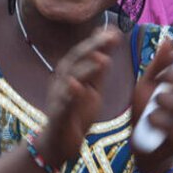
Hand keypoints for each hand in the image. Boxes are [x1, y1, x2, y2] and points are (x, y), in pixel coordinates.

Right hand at [37, 27, 120, 168]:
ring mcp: (58, 97)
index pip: (84, 53)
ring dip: (85, 68)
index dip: (97, 40)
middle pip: (75, 60)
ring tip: (102, 58)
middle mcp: (62, 81)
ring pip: (70, 79)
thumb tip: (107, 50)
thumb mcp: (92, 90)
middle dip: (92, 47)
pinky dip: (69, 94)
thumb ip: (98, 71)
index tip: (114, 30)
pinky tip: (77, 85)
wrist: (60, 143)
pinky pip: (63, 103)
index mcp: (70, 73)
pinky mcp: (58, 115)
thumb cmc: (76, 114)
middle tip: (110, 37)